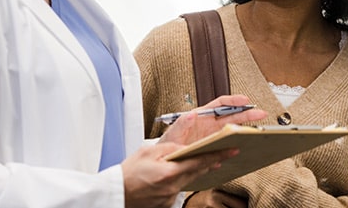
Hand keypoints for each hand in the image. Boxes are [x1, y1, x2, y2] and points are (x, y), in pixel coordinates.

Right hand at [121, 143, 238, 207]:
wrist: (115, 195)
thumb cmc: (127, 174)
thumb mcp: (147, 152)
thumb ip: (170, 148)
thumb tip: (186, 146)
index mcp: (169, 172)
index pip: (200, 161)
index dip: (218, 155)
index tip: (232, 149)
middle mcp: (172, 188)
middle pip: (197, 172)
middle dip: (209, 161)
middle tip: (222, 152)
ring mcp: (170, 198)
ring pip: (189, 181)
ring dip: (193, 171)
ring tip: (193, 161)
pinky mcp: (167, 204)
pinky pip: (179, 189)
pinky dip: (179, 180)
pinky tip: (173, 175)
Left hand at [159, 94, 266, 145]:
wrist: (167, 161)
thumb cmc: (169, 144)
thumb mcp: (173, 133)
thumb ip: (182, 124)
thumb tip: (191, 114)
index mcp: (202, 117)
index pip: (220, 105)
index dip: (233, 101)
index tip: (245, 100)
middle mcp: (210, 125)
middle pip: (232, 116)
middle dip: (247, 113)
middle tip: (261, 114)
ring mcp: (214, 137)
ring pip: (233, 131)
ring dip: (244, 130)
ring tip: (256, 132)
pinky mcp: (215, 149)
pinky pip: (227, 147)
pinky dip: (234, 148)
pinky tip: (239, 150)